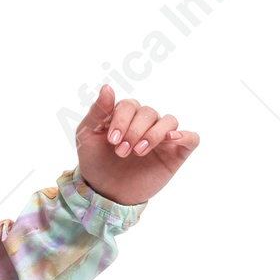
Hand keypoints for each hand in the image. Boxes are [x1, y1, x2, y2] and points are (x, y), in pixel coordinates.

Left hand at [74, 84, 199, 204]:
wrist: (104, 192)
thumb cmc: (95, 162)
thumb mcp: (87, 136)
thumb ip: (97, 112)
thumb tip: (107, 87)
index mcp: (126, 115)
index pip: (130, 105)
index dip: (122, 120)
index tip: (112, 141)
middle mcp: (146, 123)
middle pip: (149, 113)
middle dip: (134, 132)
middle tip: (122, 152)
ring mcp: (162, 137)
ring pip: (169, 121)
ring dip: (154, 134)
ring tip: (139, 151)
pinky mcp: (176, 153)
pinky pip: (191, 138)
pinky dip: (185, 136)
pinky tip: (171, 139)